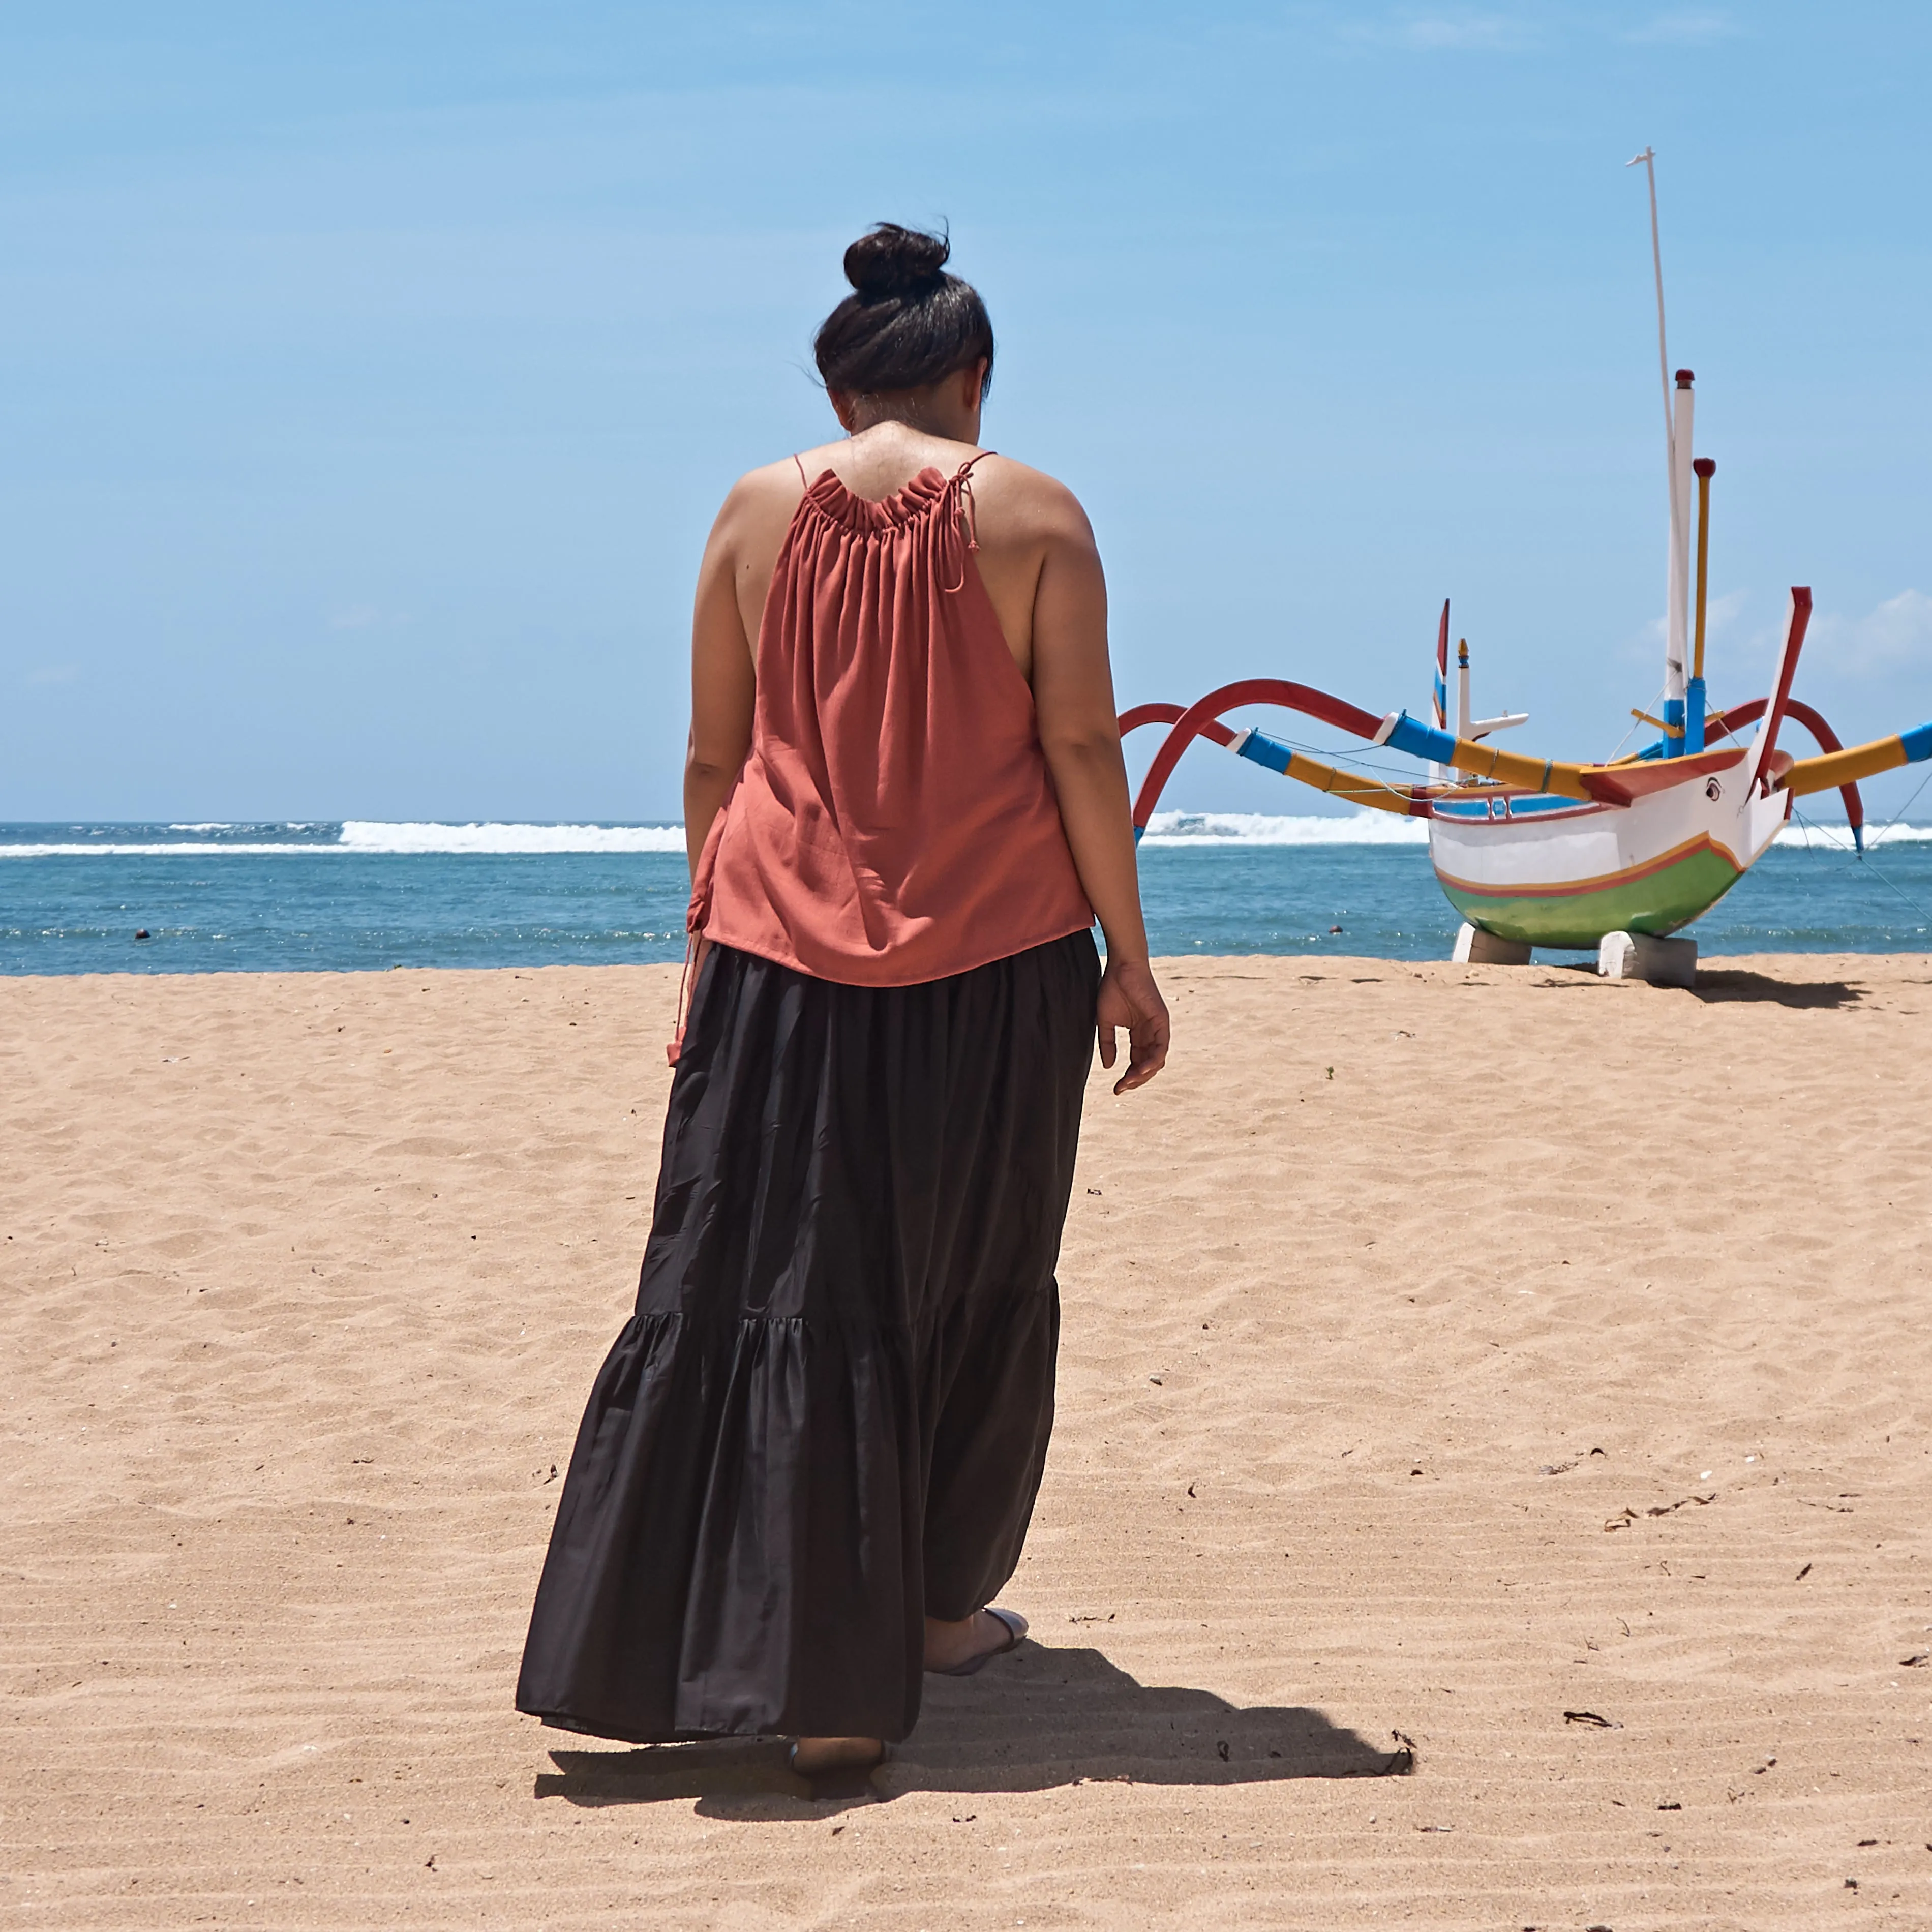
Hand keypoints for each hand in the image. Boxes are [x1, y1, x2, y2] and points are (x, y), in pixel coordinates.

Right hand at [1095, 955, 1168, 1093]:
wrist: (1121, 967)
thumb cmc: (1113, 989)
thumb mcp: (1105, 1022)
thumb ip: (1107, 1044)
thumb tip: (1109, 1066)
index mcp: (1139, 1034)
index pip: (1136, 1062)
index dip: (1128, 1077)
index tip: (1116, 1088)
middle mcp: (1151, 1033)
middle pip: (1148, 1065)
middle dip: (1136, 1079)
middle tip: (1121, 1088)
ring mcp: (1158, 1028)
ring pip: (1157, 1060)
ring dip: (1144, 1074)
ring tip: (1129, 1081)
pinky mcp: (1162, 1021)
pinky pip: (1161, 1047)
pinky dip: (1153, 1060)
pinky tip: (1140, 1069)